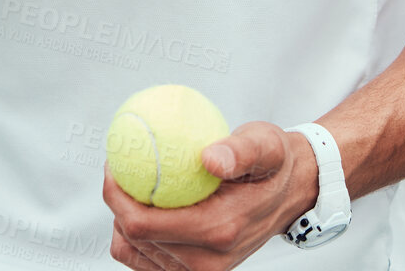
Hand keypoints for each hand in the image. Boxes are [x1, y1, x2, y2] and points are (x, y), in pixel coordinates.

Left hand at [103, 122, 310, 268]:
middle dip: (117, 202)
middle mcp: (208, 261)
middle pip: (134, 239)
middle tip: (118, 166)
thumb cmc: (273, 164)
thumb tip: (209, 158)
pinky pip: (146, 260)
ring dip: (124, 218)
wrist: (291, 192)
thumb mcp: (265, 145)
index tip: (114, 163)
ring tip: (131, 183)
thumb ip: (240, 151)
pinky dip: (136, 235)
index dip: (117, 196)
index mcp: (220, 230)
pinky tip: (142, 205)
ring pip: (135, 251)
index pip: (144, 224)